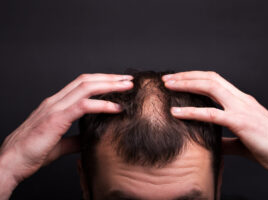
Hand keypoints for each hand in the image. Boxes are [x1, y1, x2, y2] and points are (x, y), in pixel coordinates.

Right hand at [0, 73, 132, 184]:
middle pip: (87, 80)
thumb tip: (88, 138)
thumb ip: (74, 139)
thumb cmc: (31, 152)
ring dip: (109, 85)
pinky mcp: (56, 119)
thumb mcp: (59, 144)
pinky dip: (103, 105)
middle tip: (127, 80)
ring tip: (127, 87)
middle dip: (109, 78)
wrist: (10, 162)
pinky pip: (84, 106)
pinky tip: (117, 108)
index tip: (118, 84)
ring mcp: (55, 107)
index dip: (101, 81)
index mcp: (56, 104)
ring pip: (86, 87)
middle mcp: (55, 101)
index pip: (82, 85)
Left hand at [162, 71, 267, 172]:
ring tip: (168, 85)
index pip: (215, 80)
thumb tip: (212, 141)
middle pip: (209, 78)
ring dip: (186, 84)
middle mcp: (240, 98)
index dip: (195, 77)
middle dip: (186, 76)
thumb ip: (225, 138)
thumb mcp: (242, 138)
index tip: (178, 80)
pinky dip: (191, 111)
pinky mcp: (240, 122)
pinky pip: (211, 114)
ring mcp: (241, 108)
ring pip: (209, 87)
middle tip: (166, 78)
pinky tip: (176, 112)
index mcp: (241, 100)